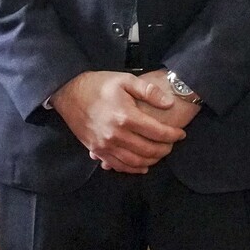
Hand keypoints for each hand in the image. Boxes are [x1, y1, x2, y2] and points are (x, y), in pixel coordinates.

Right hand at [52, 70, 188, 174]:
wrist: (68, 92)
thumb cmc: (98, 84)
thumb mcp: (125, 80)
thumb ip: (149, 92)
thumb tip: (169, 104)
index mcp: (125, 117)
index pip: (157, 132)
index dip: (173, 135)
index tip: (181, 134)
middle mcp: (116, 135)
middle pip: (149, 150)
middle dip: (165, 149)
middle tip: (172, 144)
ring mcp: (105, 145)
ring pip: (135, 162)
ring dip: (152, 161)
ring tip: (160, 153)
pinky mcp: (96, 150)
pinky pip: (118, 166)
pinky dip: (133, 169)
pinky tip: (143, 166)